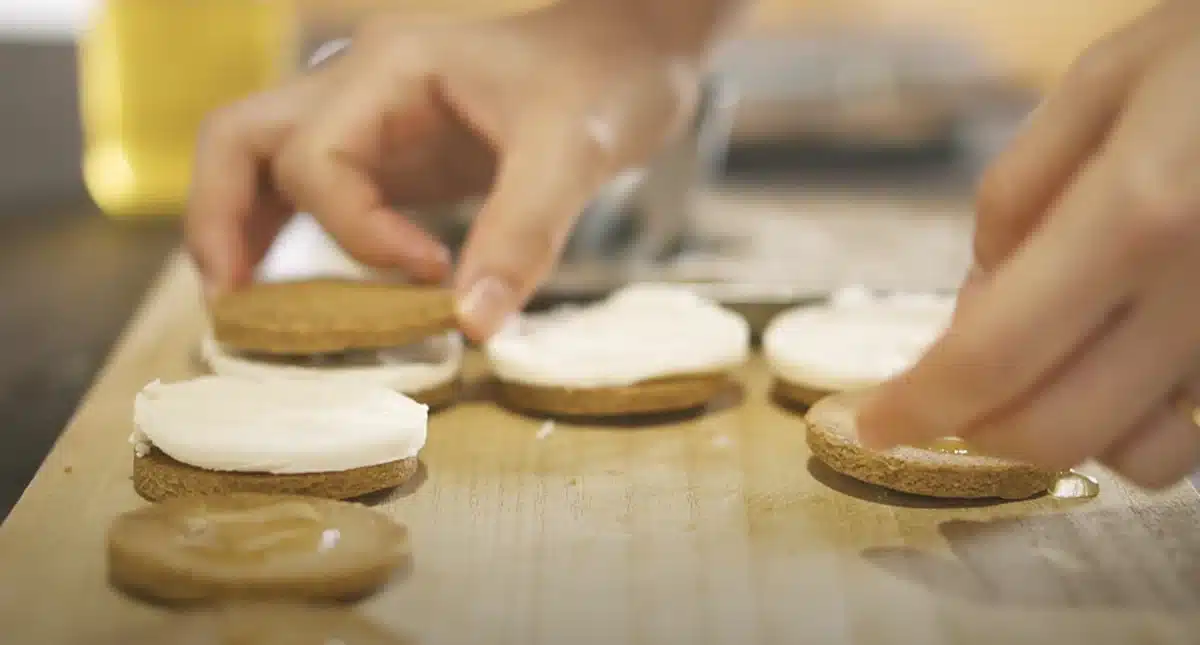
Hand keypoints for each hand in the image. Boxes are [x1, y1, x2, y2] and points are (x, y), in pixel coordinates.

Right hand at [185, 1, 704, 339]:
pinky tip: (299, 286)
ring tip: (245, 306)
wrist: (634, 55)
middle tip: (233, 300)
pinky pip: (313, 190)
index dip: (357, 233)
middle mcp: (361, 87)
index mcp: (391, 69)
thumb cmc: (608, 82)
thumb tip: (471, 326)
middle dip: (220, 217)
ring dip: (240, 228)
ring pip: (261, 160)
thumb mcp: (575, 153)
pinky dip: (291, 235)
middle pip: (240, 138)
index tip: (429, 276)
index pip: (317, 159)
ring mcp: (371, 119)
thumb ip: (523, 235)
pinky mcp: (394, 153)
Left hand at [858, 0, 1199, 488]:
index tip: (874, 423)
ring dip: (1061, 434)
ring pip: (1138, 458)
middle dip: (974, 429)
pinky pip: (1195, 435)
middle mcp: (1197, 298)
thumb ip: (1020, 194)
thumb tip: (976, 301)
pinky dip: (1135, 427)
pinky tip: (1115, 369)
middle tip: (944, 392)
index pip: (992, 357)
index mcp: (1135, 217)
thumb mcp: (1103, 85)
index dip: (918, 407)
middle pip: (1056, 430)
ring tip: (1038, 369)